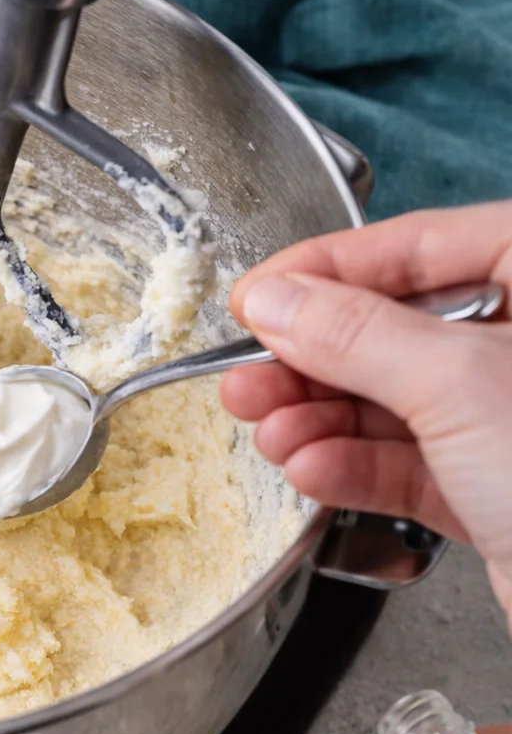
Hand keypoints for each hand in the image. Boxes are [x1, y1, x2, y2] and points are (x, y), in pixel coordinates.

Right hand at [219, 202, 511, 598]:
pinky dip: (355, 467)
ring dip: (321, 419)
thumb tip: (278, 300)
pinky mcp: (500, 489)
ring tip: (269, 431)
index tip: (256, 295)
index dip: (327, 269)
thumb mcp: (461, 385)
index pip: (423, 244)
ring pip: (396, 400)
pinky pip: (412, 462)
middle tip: (247, 374)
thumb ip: (357, 335)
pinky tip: (312, 469)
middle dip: (313, 359)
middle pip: (398, 327)